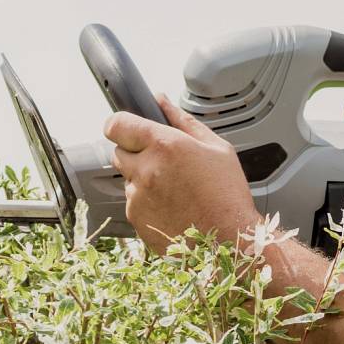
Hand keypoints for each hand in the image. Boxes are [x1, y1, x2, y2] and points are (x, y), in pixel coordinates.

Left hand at [103, 94, 259, 251]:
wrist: (227, 242)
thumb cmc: (227, 196)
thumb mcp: (216, 148)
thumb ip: (183, 120)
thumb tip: (161, 101)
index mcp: (164, 146)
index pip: (116, 124)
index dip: (120, 124)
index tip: (128, 127)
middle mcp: (145, 170)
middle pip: (119, 151)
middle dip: (136, 152)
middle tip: (164, 162)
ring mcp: (137, 197)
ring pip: (127, 178)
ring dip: (142, 178)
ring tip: (175, 188)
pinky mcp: (135, 218)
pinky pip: (132, 202)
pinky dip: (146, 202)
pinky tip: (172, 205)